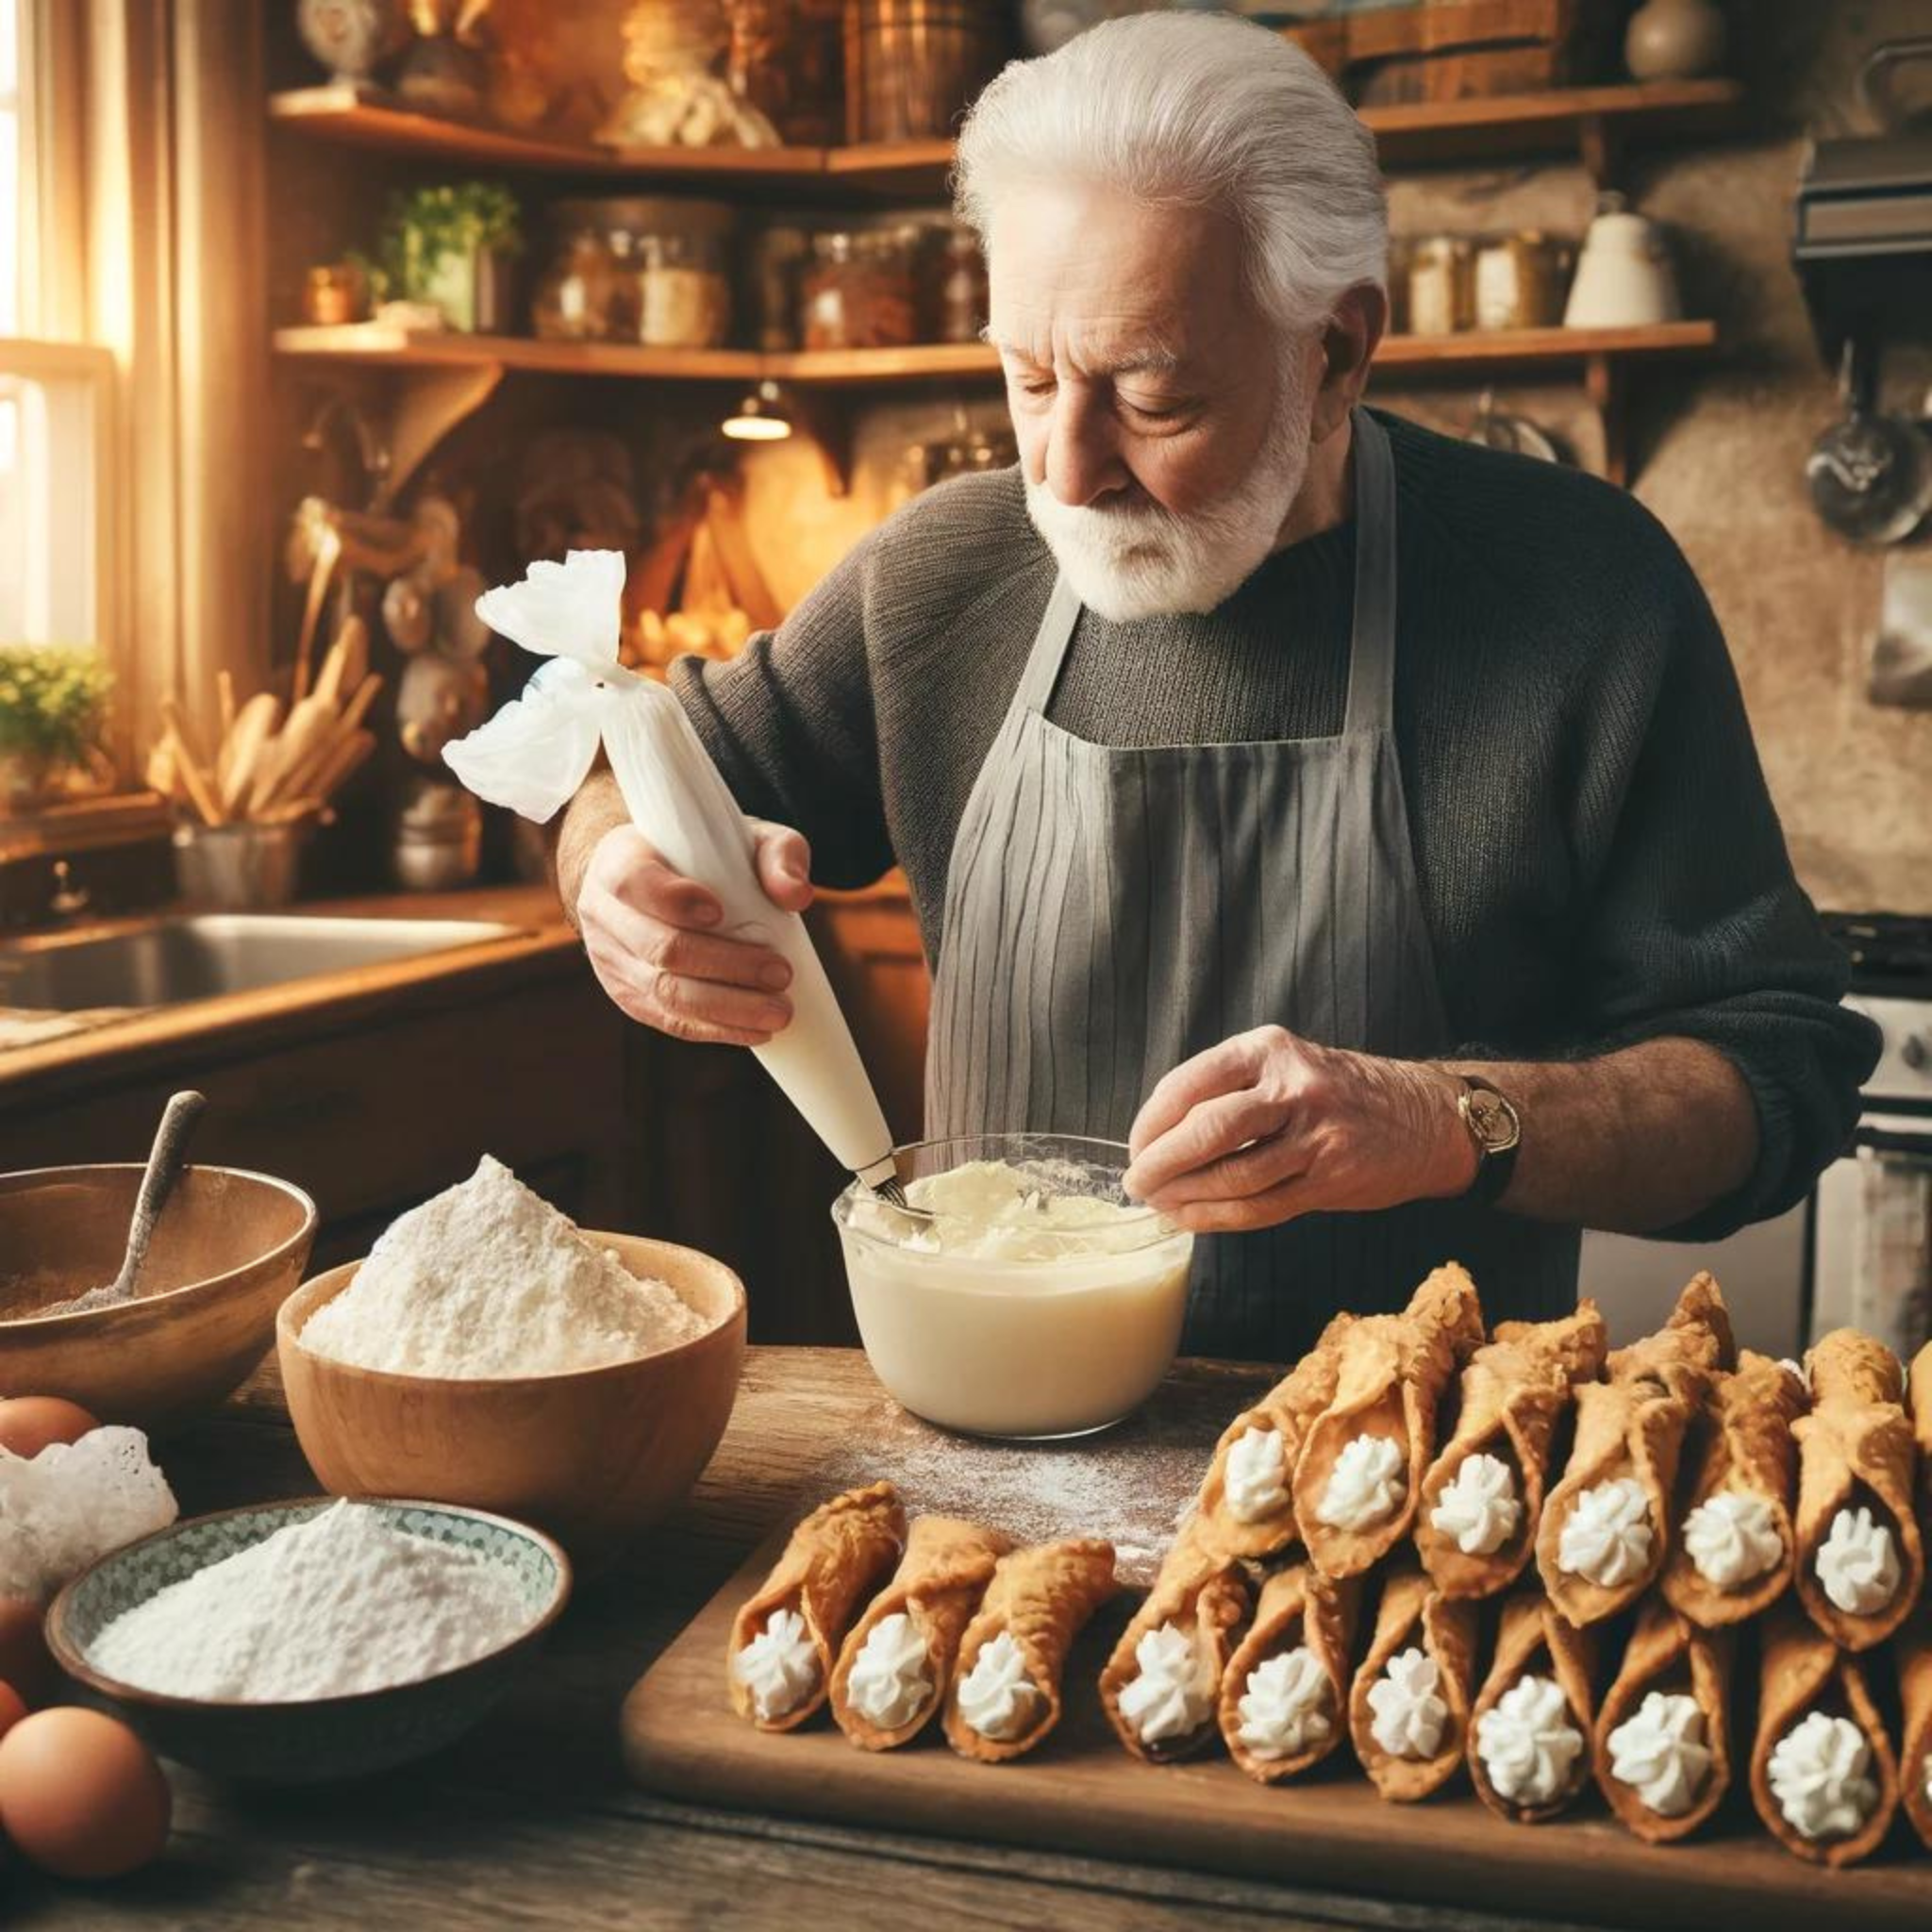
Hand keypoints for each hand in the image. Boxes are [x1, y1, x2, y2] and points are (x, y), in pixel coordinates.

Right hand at [575, 818, 811, 1046]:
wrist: (649, 879)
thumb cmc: (702, 855)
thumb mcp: (742, 836)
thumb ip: (776, 853)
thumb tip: (796, 895)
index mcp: (620, 860)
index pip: (633, 882)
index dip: (674, 901)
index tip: (719, 912)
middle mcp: (604, 912)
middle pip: (659, 948)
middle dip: (725, 966)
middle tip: (781, 973)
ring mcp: (610, 960)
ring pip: (663, 993)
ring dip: (727, 1007)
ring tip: (780, 1011)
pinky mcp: (628, 995)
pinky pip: (668, 1020)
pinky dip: (716, 1028)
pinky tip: (756, 1030)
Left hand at [1121, 1026, 1476, 1233]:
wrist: (1423, 1117)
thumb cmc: (1336, 1093)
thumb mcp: (1283, 1065)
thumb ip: (1228, 1089)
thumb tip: (1156, 1134)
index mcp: (1268, 1049)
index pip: (1189, 1084)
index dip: (1150, 1123)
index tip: (1134, 1147)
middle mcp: (1293, 1086)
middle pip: (1208, 1129)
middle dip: (1161, 1162)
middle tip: (1136, 1182)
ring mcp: (1316, 1134)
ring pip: (1233, 1173)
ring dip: (1186, 1196)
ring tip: (1160, 1205)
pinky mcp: (1331, 1178)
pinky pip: (1260, 1206)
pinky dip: (1217, 1217)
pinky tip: (1192, 1219)